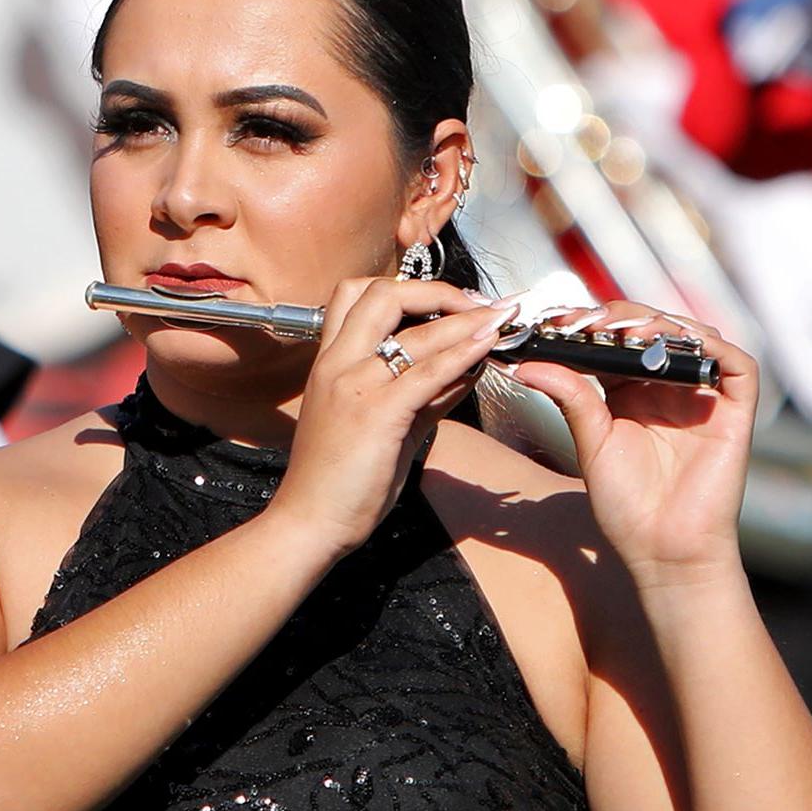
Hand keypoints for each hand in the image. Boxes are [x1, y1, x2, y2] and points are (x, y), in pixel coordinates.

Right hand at [265, 277, 508, 559]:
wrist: (309, 522)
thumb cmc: (337, 481)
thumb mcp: (383, 426)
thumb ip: (421, 396)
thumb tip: (463, 372)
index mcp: (330, 361)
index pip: (357, 295)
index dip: (406, 288)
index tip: (447, 301)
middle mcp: (339, 364)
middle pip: (384, 294)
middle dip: (437, 290)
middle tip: (476, 304)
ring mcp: (355, 385)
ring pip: (415, 331)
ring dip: (466, 319)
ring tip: (502, 316)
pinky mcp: (376, 413)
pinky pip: (426, 372)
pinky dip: (462, 353)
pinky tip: (486, 346)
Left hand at [512, 303, 754, 587]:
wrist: (663, 550)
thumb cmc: (627, 506)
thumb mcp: (592, 443)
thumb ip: (570, 398)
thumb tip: (528, 364)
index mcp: (632, 390)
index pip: (618, 339)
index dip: (593, 323)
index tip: (559, 320)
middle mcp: (669, 386)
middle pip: (655, 328)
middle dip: (623, 317)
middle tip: (592, 322)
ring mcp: (704, 396)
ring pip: (695, 336)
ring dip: (663, 325)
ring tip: (629, 334)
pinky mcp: (735, 411)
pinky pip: (737, 365)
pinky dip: (713, 347)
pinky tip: (679, 345)